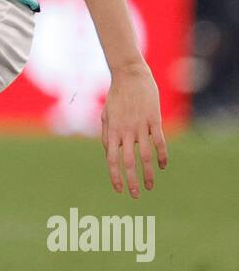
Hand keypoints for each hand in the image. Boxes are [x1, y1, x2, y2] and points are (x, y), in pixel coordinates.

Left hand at [101, 62, 167, 197]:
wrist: (130, 75)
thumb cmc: (116, 96)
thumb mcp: (106, 115)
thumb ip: (107, 135)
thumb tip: (110, 154)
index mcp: (112, 131)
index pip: (112, 160)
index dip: (115, 176)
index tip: (118, 189)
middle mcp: (126, 131)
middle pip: (128, 162)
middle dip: (131, 181)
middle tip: (136, 195)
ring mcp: (140, 126)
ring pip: (145, 155)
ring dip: (148, 173)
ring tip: (151, 186)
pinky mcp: (154, 120)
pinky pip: (159, 142)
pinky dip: (162, 156)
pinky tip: (163, 167)